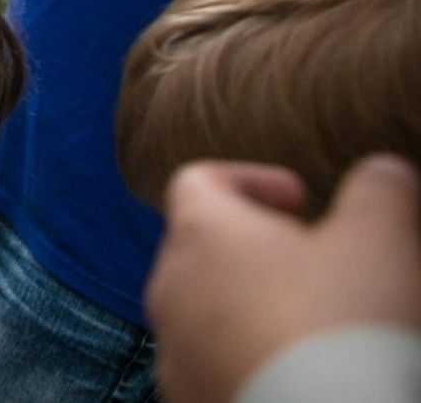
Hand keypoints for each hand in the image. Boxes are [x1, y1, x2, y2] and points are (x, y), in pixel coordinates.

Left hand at [147, 156, 420, 402]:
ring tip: (314, 328)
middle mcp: (170, 289)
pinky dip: (248, 359)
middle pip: (200, 248)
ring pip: (205, 313)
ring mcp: (173, 352)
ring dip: (251, 308)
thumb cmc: (345, 328)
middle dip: (256, 250)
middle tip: (319, 269)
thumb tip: (380, 172)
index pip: (197, 180)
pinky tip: (300, 372)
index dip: (250, 179)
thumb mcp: (381, 240)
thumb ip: (377, 190)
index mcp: (200, 235)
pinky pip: (211, 366)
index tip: (301, 200)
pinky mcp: (188, 400)